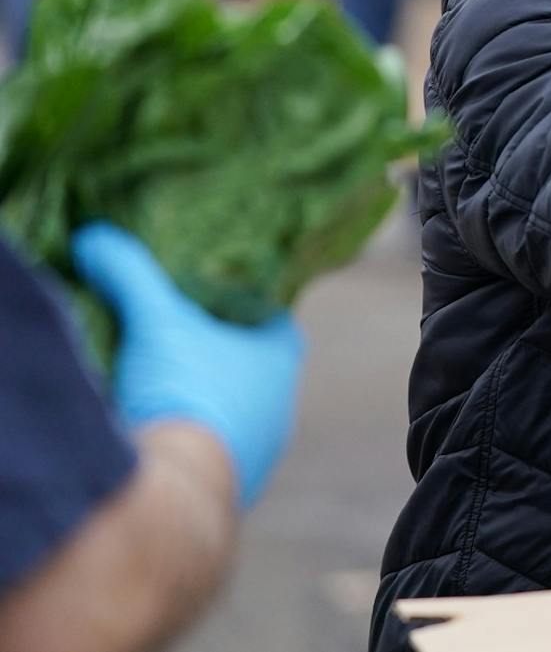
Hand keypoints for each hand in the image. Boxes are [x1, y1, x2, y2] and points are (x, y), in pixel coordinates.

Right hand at [72, 224, 305, 506]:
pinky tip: (153, 429)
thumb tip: (96, 237)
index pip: (270, 314)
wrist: (174, 487)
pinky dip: (183, 438)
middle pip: (246, 365)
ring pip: (226, 412)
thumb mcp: (156, 318)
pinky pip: (206, 451)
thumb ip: (130, 273)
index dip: (239, 299)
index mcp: (280, 355)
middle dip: (212, 351)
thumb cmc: (186, 390)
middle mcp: (280, 403)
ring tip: (154, 382)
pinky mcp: (224, 485)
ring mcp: (256, 449)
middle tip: (171, 334)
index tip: (207, 288)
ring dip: (196, 399)